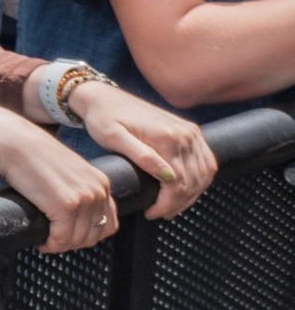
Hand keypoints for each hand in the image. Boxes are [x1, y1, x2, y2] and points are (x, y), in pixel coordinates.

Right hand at [0, 109, 118, 252]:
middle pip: (95, 235)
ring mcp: (83, 198)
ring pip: (77, 240)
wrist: (12, 141)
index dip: (88, 236)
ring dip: (60, 245)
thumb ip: (78, 189)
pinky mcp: (65, 205)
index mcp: (101, 182)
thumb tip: (75, 217)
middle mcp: (98, 190)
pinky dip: (50, 245)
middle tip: (54, 240)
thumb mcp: (67, 171)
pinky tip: (41, 241)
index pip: (108, 224)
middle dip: (73, 242)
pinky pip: (61, 238)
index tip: (70, 235)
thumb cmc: (31, 154)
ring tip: (46, 239)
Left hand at [66, 79, 216, 220]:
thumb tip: (167, 176)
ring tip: (170, 206)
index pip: (177, 183)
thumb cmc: (102, 118)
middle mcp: (185, 133)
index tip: (150, 213)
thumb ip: (141, 156)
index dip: (166, 204)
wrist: (103, 96)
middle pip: (193, 181)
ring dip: (191, 195)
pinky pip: (207, 162)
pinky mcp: (192, 131)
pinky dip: (200, 180)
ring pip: (204, 174)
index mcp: (166, 136)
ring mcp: (191, 132)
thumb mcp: (113, 138)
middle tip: (159, 213)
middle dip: (178, 203)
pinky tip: (185, 190)